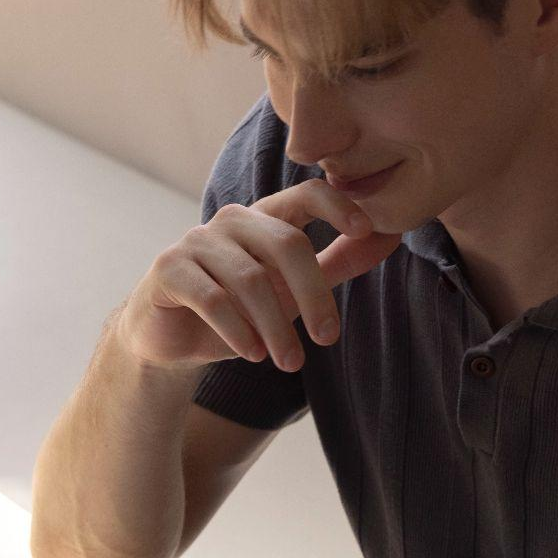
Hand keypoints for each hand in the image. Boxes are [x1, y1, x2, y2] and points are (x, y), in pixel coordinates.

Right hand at [118, 180, 403, 374]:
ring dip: (275, 326)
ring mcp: (195, 242)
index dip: (337, 205)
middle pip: (285, 244)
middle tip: (327, 339)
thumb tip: (390, 238)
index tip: (365, 229)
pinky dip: (237, 330)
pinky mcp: (168, 270)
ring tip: (290, 363)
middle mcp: (230, 221)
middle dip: (312, 296)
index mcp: (264, 219)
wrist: (170, 340)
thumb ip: (336, 262)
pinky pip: (211, 298)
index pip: (305, 194)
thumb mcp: (293, 290)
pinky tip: (253, 355)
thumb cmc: (237, 310)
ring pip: (250, 279)